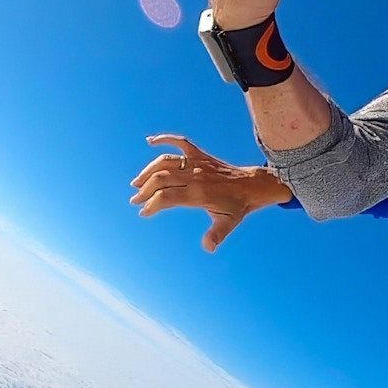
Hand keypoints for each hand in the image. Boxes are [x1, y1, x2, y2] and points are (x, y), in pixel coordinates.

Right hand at [131, 133, 293, 251]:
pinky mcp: (200, 154)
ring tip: (137, 182)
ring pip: (165, 161)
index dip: (152, 205)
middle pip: (161, 179)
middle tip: (135, 200)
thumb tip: (208, 248)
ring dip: (148, 170)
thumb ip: (216, 234)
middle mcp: (195, 176)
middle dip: (145, 190)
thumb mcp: (229, 223)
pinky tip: (150, 140)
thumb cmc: (238, 206)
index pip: (167, 197)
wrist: (252, 185)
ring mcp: (197, 162)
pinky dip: (165, 139)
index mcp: (199, 193)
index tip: (144, 212)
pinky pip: (180, 142)